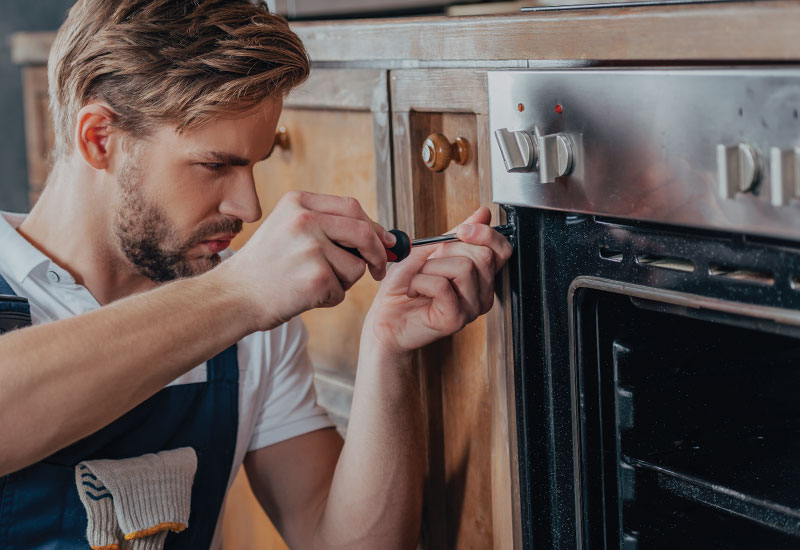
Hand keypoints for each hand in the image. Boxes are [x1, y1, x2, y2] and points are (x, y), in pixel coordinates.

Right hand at [218, 191, 395, 330]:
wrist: (232, 296)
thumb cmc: (264, 268)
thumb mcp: (287, 229)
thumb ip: (327, 226)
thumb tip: (381, 236)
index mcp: (298, 202)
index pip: (352, 207)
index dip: (373, 226)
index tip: (384, 242)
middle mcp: (304, 219)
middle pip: (363, 232)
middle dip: (377, 253)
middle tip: (377, 270)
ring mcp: (311, 248)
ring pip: (356, 266)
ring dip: (343, 281)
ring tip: (311, 285)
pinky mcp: (317, 277)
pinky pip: (342, 290)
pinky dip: (329, 299)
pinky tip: (303, 297)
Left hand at [362, 207, 511, 354]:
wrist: (385, 319)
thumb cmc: (404, 287)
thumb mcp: (429, 251)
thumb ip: (456, 235)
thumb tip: (483, 214)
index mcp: (480, 277)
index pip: (502, 250)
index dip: (485, 234)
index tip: (462, 230)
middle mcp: (482, 294)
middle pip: (483, 255)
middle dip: (448, 250)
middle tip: (428, 264)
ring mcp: (471, 309)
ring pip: (463, 267)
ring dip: (430, 267)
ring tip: (419, 280)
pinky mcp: (455, 320)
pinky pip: (442, 285)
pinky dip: (420, 281)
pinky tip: (415, 291)